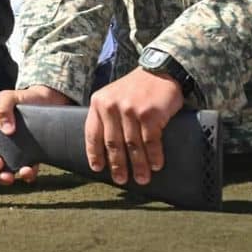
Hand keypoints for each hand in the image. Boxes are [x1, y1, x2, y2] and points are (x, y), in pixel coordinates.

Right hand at [0, 86, 73, 183]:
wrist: (49, 101)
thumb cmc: (24, 100)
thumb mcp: (9, 97)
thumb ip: (1, 107)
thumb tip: (7, 129)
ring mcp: (14, 156)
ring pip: (2, 173)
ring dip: (3, 177)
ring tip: (9, 175)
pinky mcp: (30, 161)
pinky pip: (25, 174)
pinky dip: (25, 176)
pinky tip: (28, 171)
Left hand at [84, 68, 185, 184]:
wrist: (160, 71)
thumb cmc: (136, 87)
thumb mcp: (113, 96)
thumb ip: (106, 115)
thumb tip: (104, 148)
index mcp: (99, 103)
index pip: (92, 134)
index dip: (94, 153)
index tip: (97, 168)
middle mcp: (112, 107)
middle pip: (113, 144)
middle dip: (118, 165)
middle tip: (121, 180)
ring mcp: (130, 110)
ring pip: (132, 146)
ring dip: (138, 165)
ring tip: (142, 178)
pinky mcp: (149, 114)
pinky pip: (151, 142)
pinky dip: (153, 156)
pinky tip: (156, 165)